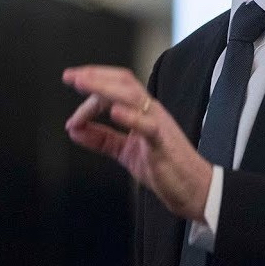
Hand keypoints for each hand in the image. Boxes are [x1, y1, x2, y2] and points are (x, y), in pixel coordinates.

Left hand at [62, 65, 212, 221]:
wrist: (194, 189)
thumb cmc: (165, 167)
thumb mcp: (124, 151)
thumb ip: (101, 139)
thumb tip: (74, 130)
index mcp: (141, 112)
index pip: (115, 88)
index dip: (91, 85)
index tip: (70, 84)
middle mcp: (150, 112)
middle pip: (123, 83)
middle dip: (94, 76)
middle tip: (71, 76)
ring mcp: (158, 124)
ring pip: (132, 96)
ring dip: (104, 88)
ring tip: (83, 84)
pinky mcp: (163, 142)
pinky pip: (148, 125)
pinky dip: (130, 117)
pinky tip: (114, 113)